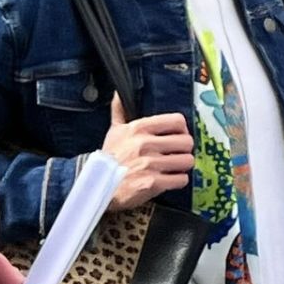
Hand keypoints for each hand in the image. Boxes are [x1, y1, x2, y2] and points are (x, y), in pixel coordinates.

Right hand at [100, 94, 194, 210]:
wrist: (96, 188)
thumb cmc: (108, 161)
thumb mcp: (113, 133)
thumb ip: (119, 112)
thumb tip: (118, 95)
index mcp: (138, 129)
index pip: (177, 121)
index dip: (182, 129)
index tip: (177, 136)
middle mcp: (145, 144)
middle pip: (187, 142)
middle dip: (184, 150)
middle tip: (175, 154)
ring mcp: (149, 164)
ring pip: (187, 161)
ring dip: (182, 166)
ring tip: (171, 168)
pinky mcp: (152, 183)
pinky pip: (182, 179)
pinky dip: (177, 181)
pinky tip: (167, 180)